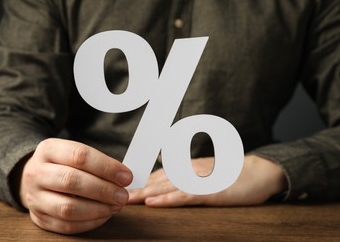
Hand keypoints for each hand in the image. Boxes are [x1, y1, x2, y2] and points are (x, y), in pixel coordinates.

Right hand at [18, 138, 132, 233]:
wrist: (35, 177)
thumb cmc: (64, 164)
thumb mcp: (74, 153)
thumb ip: (97, 163)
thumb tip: (124, 178)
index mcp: (48, 150)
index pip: (79, 156)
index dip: (106, 167)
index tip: (126, 176)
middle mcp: (36, 173)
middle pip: (72, 181)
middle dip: (103, 190)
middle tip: (123, 195)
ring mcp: (34, 197)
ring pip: (68, 208)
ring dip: (98, 209)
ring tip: (116, 206)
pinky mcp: (38, 218)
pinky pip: (66, 225)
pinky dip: (90, 223)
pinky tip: (104, 215)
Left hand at [128, 155, 286, 206]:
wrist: (259, 171)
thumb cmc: (233, 173)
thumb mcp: (206, 173)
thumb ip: (186, 176)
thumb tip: (165, 182)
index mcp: (186, 168)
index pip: (156, 176)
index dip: (138, 182)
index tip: (120, 187)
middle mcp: (187, 172)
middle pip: (155, 181)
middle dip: (134, 188)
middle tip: (113, 194)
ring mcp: (197, 181)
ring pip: (164, 188)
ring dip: (143, 194)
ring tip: (124, 199)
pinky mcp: (208, 192)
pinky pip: (183, 196)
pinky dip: (166, 200)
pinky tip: (153, 203)